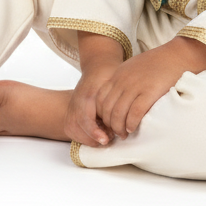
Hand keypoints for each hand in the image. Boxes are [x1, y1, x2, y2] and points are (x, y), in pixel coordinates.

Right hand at [64, 32, 124, 146]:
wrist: (97, 65)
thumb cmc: (109, 73)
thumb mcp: (117, 82)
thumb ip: (122, 98)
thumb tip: (134, 114)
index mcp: (87, 95)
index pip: (85, 118)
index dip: (94, 132)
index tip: (106, 139)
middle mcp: (76, 101)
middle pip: (76, 127)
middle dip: (92, 137)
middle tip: (108, 140)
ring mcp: (72, 105)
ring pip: (73, 129)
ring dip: (88, 137)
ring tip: (105, 137)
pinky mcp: (71, 109)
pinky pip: (72, 128)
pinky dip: (84, 134)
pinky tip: (99, 134)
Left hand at [96, 36, 205, 138]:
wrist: (178, 55)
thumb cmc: (159, 63)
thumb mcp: (135, 66)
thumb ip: (125, 79)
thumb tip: (120, 98)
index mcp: (119, 74)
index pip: (100, 98)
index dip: (102, 113)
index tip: (108, 122)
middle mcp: (123, 80)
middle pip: (107, 108)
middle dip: (109, 124)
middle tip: (116, 132)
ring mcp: (136, 86)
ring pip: (118, 113)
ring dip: (119, 127)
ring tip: (124, 134)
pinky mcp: (150, 92)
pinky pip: (134, 113)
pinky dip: (131, 123)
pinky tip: (133, 128)